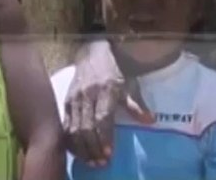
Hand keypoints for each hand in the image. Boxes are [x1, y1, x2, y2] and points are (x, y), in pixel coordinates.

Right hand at [62, 41, 152, 166]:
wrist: (92, 53)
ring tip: (90, 161)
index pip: (102, 117)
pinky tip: (78, 152)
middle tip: (100, 163)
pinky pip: (65, 125)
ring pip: (73, 128)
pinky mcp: (65, 102)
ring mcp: (74, 99)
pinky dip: (70, 141)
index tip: (108, 154)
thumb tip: (151, 120)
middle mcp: (87, 95)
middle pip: (86, 127)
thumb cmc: (115, 71)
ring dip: (81, 148)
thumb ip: (137, 104)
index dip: (104, 137)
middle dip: (92, 148)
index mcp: (105, 89)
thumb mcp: (129, 84)